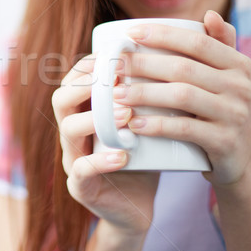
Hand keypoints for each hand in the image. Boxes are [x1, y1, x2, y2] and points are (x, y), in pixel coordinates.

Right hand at [52, 55, 158, 234]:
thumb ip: (158, 91)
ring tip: (127, 115)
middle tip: (120, 80)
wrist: (138, 206)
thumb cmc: (146, 155)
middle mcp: (73, 130)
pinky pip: (81, 171)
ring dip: (96, 119)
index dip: (92, 63)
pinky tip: (124, 156)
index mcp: (85, 110)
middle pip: (61, 98)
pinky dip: (101, 161)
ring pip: (68, 131)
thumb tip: (189, 44)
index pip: (76, 77)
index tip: (119, 55)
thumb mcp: (149, 120)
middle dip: (87, 85)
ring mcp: (73, 158)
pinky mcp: (81, 186)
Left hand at [118, 11, 250, 185]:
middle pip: (183, 68)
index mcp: (238, 64)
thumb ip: (217, 45)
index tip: (130, 33)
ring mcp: (235, 115)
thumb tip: (207, 14)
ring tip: (116, 95)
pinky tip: (134, 123)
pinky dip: (156, 125)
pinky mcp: (224, 142)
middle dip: (143, 65)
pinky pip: (185, 129)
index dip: (162, 35)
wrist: (240, 159)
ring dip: (144, 93)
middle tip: (113, 67)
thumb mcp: (225, 78)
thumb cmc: (220, 110)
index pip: (197, 41)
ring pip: (182, 96)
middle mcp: (241, 86)